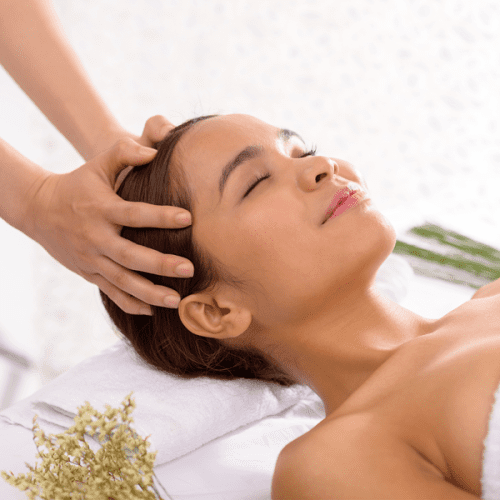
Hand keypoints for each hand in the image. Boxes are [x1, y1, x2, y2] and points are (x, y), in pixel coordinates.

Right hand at [27, 116, 192, 314]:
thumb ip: (125, 152)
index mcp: (102, 209)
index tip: (187, 218)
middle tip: (189, 269)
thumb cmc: (78, 184)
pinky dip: (130, 303)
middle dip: (160, 264)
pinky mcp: (89, 273)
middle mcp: (96, 238)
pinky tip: (151, 310)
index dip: (160, 216)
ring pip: (122, 281)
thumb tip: (155, 152)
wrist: (39, 210)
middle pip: (130, 256)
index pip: (134, 214)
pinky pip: (111, 292)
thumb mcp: (98, 164)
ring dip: (149, 292)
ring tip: (176, 300)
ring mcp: (92, 259)